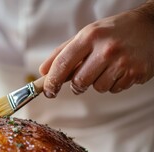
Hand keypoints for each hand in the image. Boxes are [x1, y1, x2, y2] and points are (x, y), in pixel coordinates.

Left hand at [39, 8, 153, 97]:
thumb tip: (43, 71)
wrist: (151, 26)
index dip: (52, 81)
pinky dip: (113, 84)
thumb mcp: (87, 34)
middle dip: (77, 86)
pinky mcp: (136, 73)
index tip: (48, 91)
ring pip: (97, 88)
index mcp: (90, 36)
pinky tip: (120, 69)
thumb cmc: (114, 31)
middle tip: (80, 82)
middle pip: (79, 82)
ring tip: (107, 67)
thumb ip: (63, 52)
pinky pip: (114, 89)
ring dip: (97, 83)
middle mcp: (106, 49)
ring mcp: (123, 62)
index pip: (63, 64)